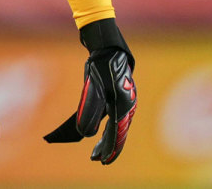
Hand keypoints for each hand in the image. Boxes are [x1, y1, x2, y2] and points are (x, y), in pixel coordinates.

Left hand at [44, 47, 136, 163]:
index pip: (116, 132)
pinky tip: (99, 135)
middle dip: (108, 147)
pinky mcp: (120, 101)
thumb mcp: (92, 86)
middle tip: (97, 159)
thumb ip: (89, 109)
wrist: (110, 50)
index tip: (103, 160)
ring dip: (108, 140)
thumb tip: (84, 133)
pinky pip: (115, 120)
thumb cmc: (101, 66)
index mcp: (122, 104)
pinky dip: (108, 130)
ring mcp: (125, 104)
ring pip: (117, 127)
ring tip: (96, 153)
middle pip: (118, 132)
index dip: (110, 147)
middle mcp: (127, 106)